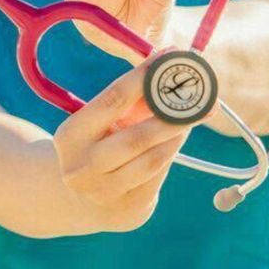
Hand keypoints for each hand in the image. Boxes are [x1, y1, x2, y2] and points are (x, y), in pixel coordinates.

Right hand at [53, 51, 193, 231]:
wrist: (82, 200)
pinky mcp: (126, 209)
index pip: (111, 100)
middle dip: (171, 116)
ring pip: (152, 160)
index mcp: (70, 136)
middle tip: (198, 99)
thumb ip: (131, 101)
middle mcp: (82, 167)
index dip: (143, 78)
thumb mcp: (101, 123)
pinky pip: (157, 177)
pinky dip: (170, 155)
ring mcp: (103, 193)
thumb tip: (171, 65)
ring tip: (193, 117)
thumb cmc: (98, 146)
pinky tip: (178, 140)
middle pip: (136, 137)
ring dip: (176, 135)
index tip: (169, 59)